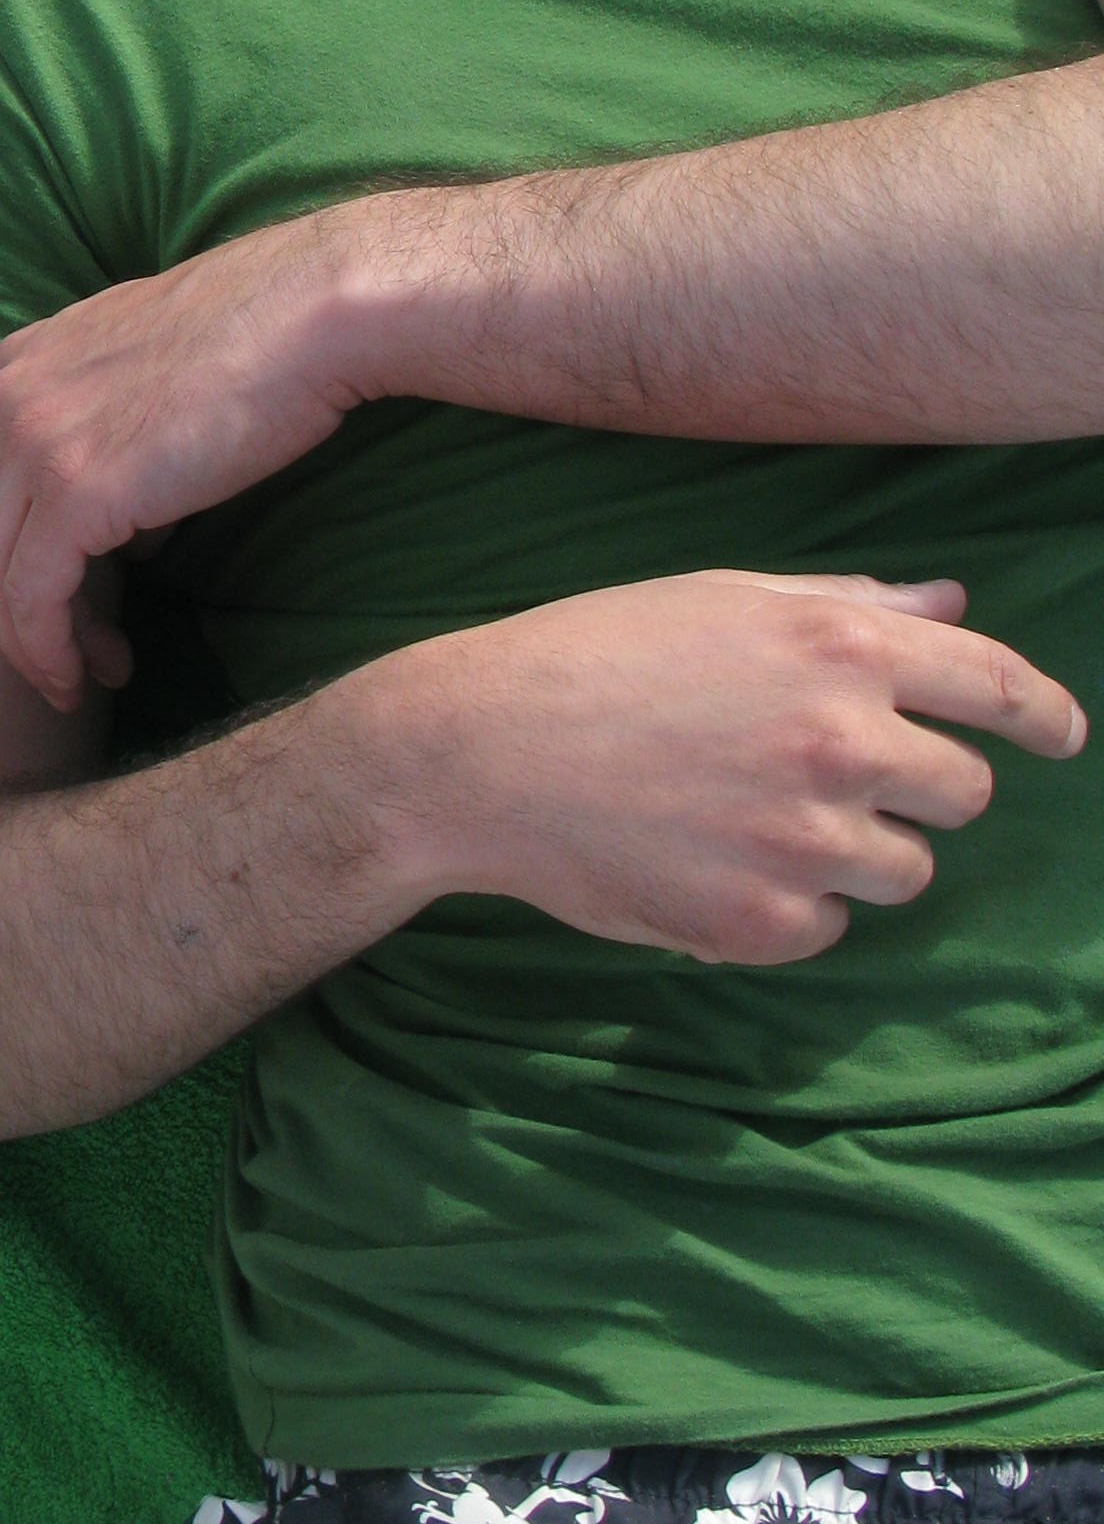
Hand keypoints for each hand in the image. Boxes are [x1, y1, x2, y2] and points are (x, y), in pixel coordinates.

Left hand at [0, 217, 354, 705]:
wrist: (309, 315)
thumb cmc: (261, 344)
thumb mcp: (151, 385)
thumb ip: (114, 447)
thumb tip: (128, 537)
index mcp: (19, 365)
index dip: (22, 559)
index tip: (69, 609)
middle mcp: (6, 398)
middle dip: (22, 614)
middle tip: (72, 662)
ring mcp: (31, 443)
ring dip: (38, 648)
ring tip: (89, 679)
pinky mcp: (71, 493)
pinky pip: (33, 600)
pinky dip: (53, 651)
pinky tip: (91, 676)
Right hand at [361, 568, 1086, 965]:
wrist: (477, 751)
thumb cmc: (590, 654)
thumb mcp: (718, 597)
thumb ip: (846, 604)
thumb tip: (949, 603)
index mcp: (838, 647)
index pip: (999, 686)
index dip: (1045, 716)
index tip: (1059, 735)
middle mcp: (842, 742)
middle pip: (963, 792)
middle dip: (921, 788)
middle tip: (836, 777)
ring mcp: (807, 840)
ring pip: (905, 870)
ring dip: (854, 852)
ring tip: (749, 820)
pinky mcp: (764, 921)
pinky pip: (828, 926)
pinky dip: (786, 906)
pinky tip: (709, 862)